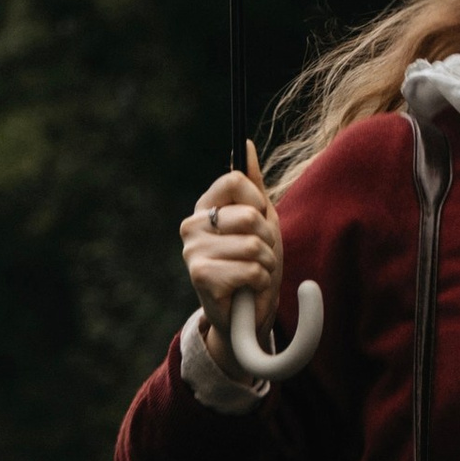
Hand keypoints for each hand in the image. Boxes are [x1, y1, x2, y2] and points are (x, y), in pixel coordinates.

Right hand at [180, 144, 282, 356]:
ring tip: (253, 275)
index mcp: (205, 207)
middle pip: (250, 215)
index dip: (258, 201)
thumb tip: (247, 144)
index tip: (260, 220)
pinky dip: (259, 283)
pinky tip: (247, 291)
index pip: (235, 180)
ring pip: (254, 245)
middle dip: (267, 240)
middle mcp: (192, 225)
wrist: (247, 315)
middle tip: (258, 257)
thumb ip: (253, 185)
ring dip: (266, 265)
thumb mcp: (260, 221)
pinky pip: (251, 269)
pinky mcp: (200, 276)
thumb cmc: (254, 263)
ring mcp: (193, 251)